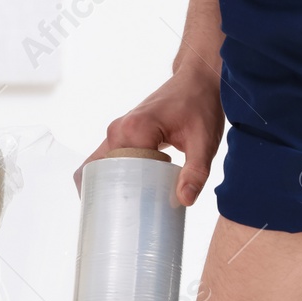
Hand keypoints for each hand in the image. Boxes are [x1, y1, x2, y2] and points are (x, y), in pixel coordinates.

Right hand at [79, 59, 224, 205]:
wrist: (197, 79)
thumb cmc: (202, 105)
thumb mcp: (205, 141)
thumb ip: (196, 171)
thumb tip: (184, 200)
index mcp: (135, 130)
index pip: (117, 173)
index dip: (123, 195)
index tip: (130, 217)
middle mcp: (118, 130)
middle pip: (99, 172)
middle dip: (107, 196)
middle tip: (124, 220)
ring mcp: (115, 131)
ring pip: (97, 166)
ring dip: (105, 187)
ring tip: (120, 210)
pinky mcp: (119, 134)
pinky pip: (103, 160)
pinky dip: (107, 177)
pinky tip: (122, 194)